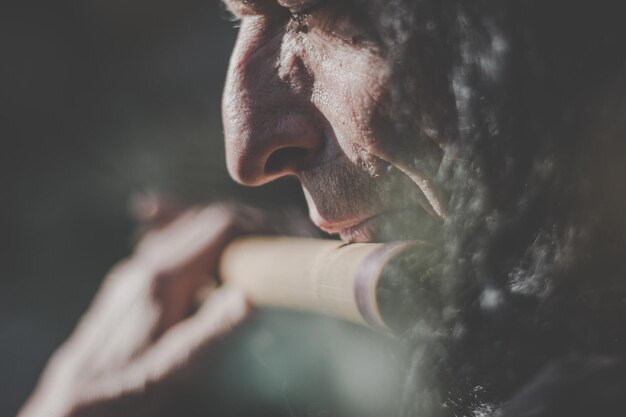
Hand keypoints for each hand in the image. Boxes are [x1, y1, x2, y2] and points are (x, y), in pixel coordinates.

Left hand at [18, 202, 290, 416]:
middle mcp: (145, 266)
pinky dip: (197, 244)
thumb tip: (249, 294)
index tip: (279, 238)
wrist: (71, 403)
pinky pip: (169, 246)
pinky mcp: (129, 284)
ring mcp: (134, 272)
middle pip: (201, 222)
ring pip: (184, 231)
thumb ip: (208, 331)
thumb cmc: (123, 394)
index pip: (216, 228)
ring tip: (250, 250)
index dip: (253, 226)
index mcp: (161, 280)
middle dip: (241, 225)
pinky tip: (209, 264)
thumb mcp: (170, 372)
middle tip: (273, 240)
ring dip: (219, 233)